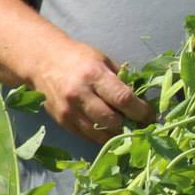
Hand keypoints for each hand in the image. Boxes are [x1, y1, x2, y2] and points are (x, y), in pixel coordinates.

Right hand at [31, 38, 156, 144]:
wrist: (43, 62)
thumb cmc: (78, 58)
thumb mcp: (103, 60)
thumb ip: (121, 79)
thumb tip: (142, 100)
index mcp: (94, 75)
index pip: (123, 98)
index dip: (140, 111)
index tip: (151, 116)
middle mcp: (80, 94)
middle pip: (112, 120)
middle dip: (130, 125)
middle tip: (140, 124)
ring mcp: (70, 111)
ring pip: (100, 133)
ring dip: (117, 134)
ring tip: (127, 130)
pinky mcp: (63, 122)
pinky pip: (88, 136)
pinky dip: (102, 136)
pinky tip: (110, 131)